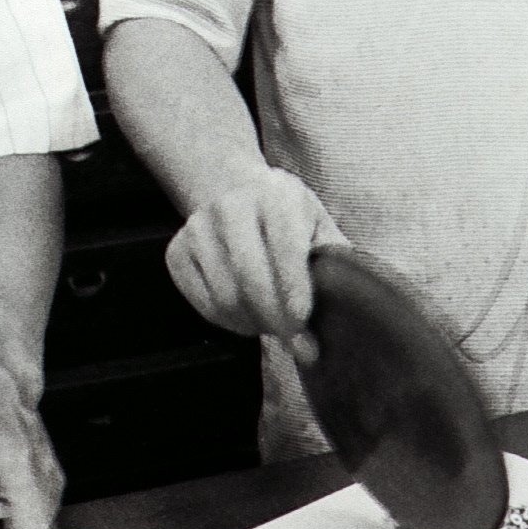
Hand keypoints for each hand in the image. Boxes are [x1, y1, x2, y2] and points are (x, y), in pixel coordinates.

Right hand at [167, 166, 339, 358]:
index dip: (294, 293)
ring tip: (272, 323)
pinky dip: (229, 322)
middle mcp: (232, 207)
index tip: (303, 322)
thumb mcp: (319, 224)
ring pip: (225, 298)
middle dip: (275, 319)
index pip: (284, 251)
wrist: (234, 189)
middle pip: (250, 281)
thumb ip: (336, 262)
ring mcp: (198, 228)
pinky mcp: (176, 251)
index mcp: (277, 197)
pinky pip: (203, 304)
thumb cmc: (286, 215)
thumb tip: (350, 308)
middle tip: (294, 339)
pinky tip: (247, 316)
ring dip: (253, 323)